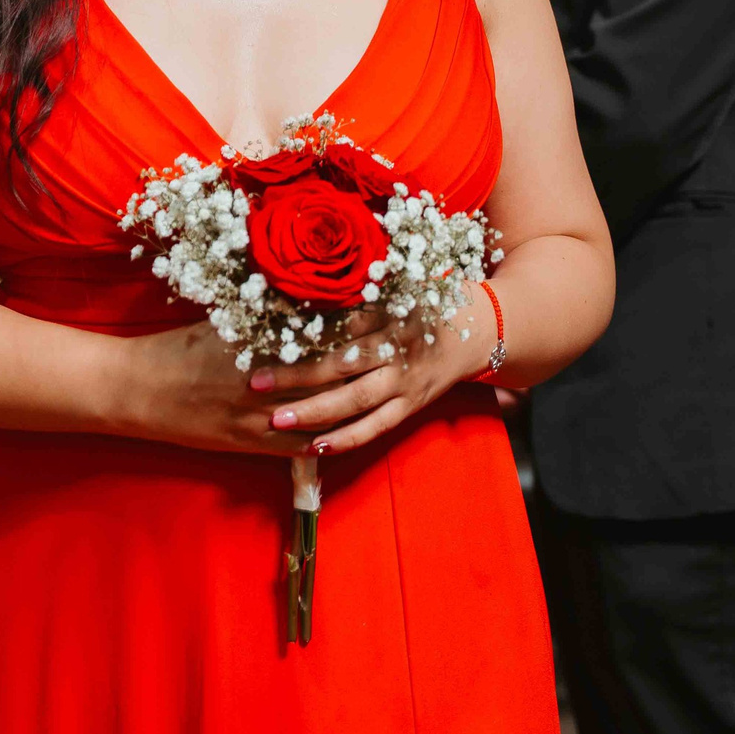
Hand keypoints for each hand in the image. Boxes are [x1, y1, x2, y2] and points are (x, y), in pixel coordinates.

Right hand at [116, 308, 398, 457]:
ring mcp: (261, 416)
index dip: (358, 320)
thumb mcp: (221, 319)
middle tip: (403, 342)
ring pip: (323, 410)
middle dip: (369, 356)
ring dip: (357, 399)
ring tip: (389, 385)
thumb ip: (263, 311)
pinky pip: (300, 445)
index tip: (387, 304)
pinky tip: (353, 430)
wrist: (137, 392)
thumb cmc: (176, 348)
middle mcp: (266, 380)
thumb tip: (300, 291)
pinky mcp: (251, 444)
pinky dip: (329, 437)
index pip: (322, 329)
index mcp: (259, 342)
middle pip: (332, 369)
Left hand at [254, 286, 492, 457]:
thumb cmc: (424, 300)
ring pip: (355, 400)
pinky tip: (316, 447)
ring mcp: (404, 381)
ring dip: (314, 412)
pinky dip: (347, 438)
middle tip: (255, 382)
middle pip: (339, 364)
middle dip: (295, 375)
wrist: (478, 328)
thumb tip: (297, 292)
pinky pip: (376, 427)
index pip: (335, 324)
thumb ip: (352, 293)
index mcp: (386, 313)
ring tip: (276, 420)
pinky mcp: (412, 405)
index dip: (299, 333)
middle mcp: (394, 348)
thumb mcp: (393, 286)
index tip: (262, 337)